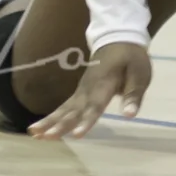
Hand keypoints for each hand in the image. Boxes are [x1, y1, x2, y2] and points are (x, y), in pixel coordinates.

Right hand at [29, 41, 151, 139]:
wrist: (117, 38)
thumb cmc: (130, 58)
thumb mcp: (140, 74)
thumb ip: (133, 95)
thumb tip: (129, 115)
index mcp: (104, 84)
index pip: (95, 106)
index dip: (86, 120)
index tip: (77, 135)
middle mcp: (88, 89)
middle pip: (73, 109)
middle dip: (60, 124)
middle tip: (46, 137)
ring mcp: (80, 91)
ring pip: (64, 109)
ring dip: (50, 122)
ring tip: (35, 134)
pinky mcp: (78, 94)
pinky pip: (63, 108)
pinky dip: (51, 118)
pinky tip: (40, 130)